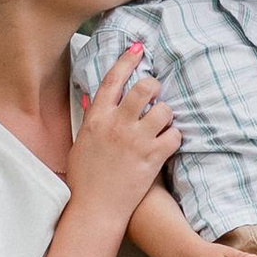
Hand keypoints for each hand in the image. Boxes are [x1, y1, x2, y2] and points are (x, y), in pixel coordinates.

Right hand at [68, 41, 182, 228]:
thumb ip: (92, 119)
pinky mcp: (152, 158)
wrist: (94, 208)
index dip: (128, 60)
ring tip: (161, 125)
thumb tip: (93, 99)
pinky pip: (174, 136)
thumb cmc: (86, 178)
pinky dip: (174, 138)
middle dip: (155, 87)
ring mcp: (136, 141)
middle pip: (145, 88)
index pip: (114, 80)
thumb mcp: (82, 143)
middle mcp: (117, 125)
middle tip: (156, 96)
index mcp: (97, 119)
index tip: (139, 48)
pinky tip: (168, 144)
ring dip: (167, 115)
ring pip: (164, 110)